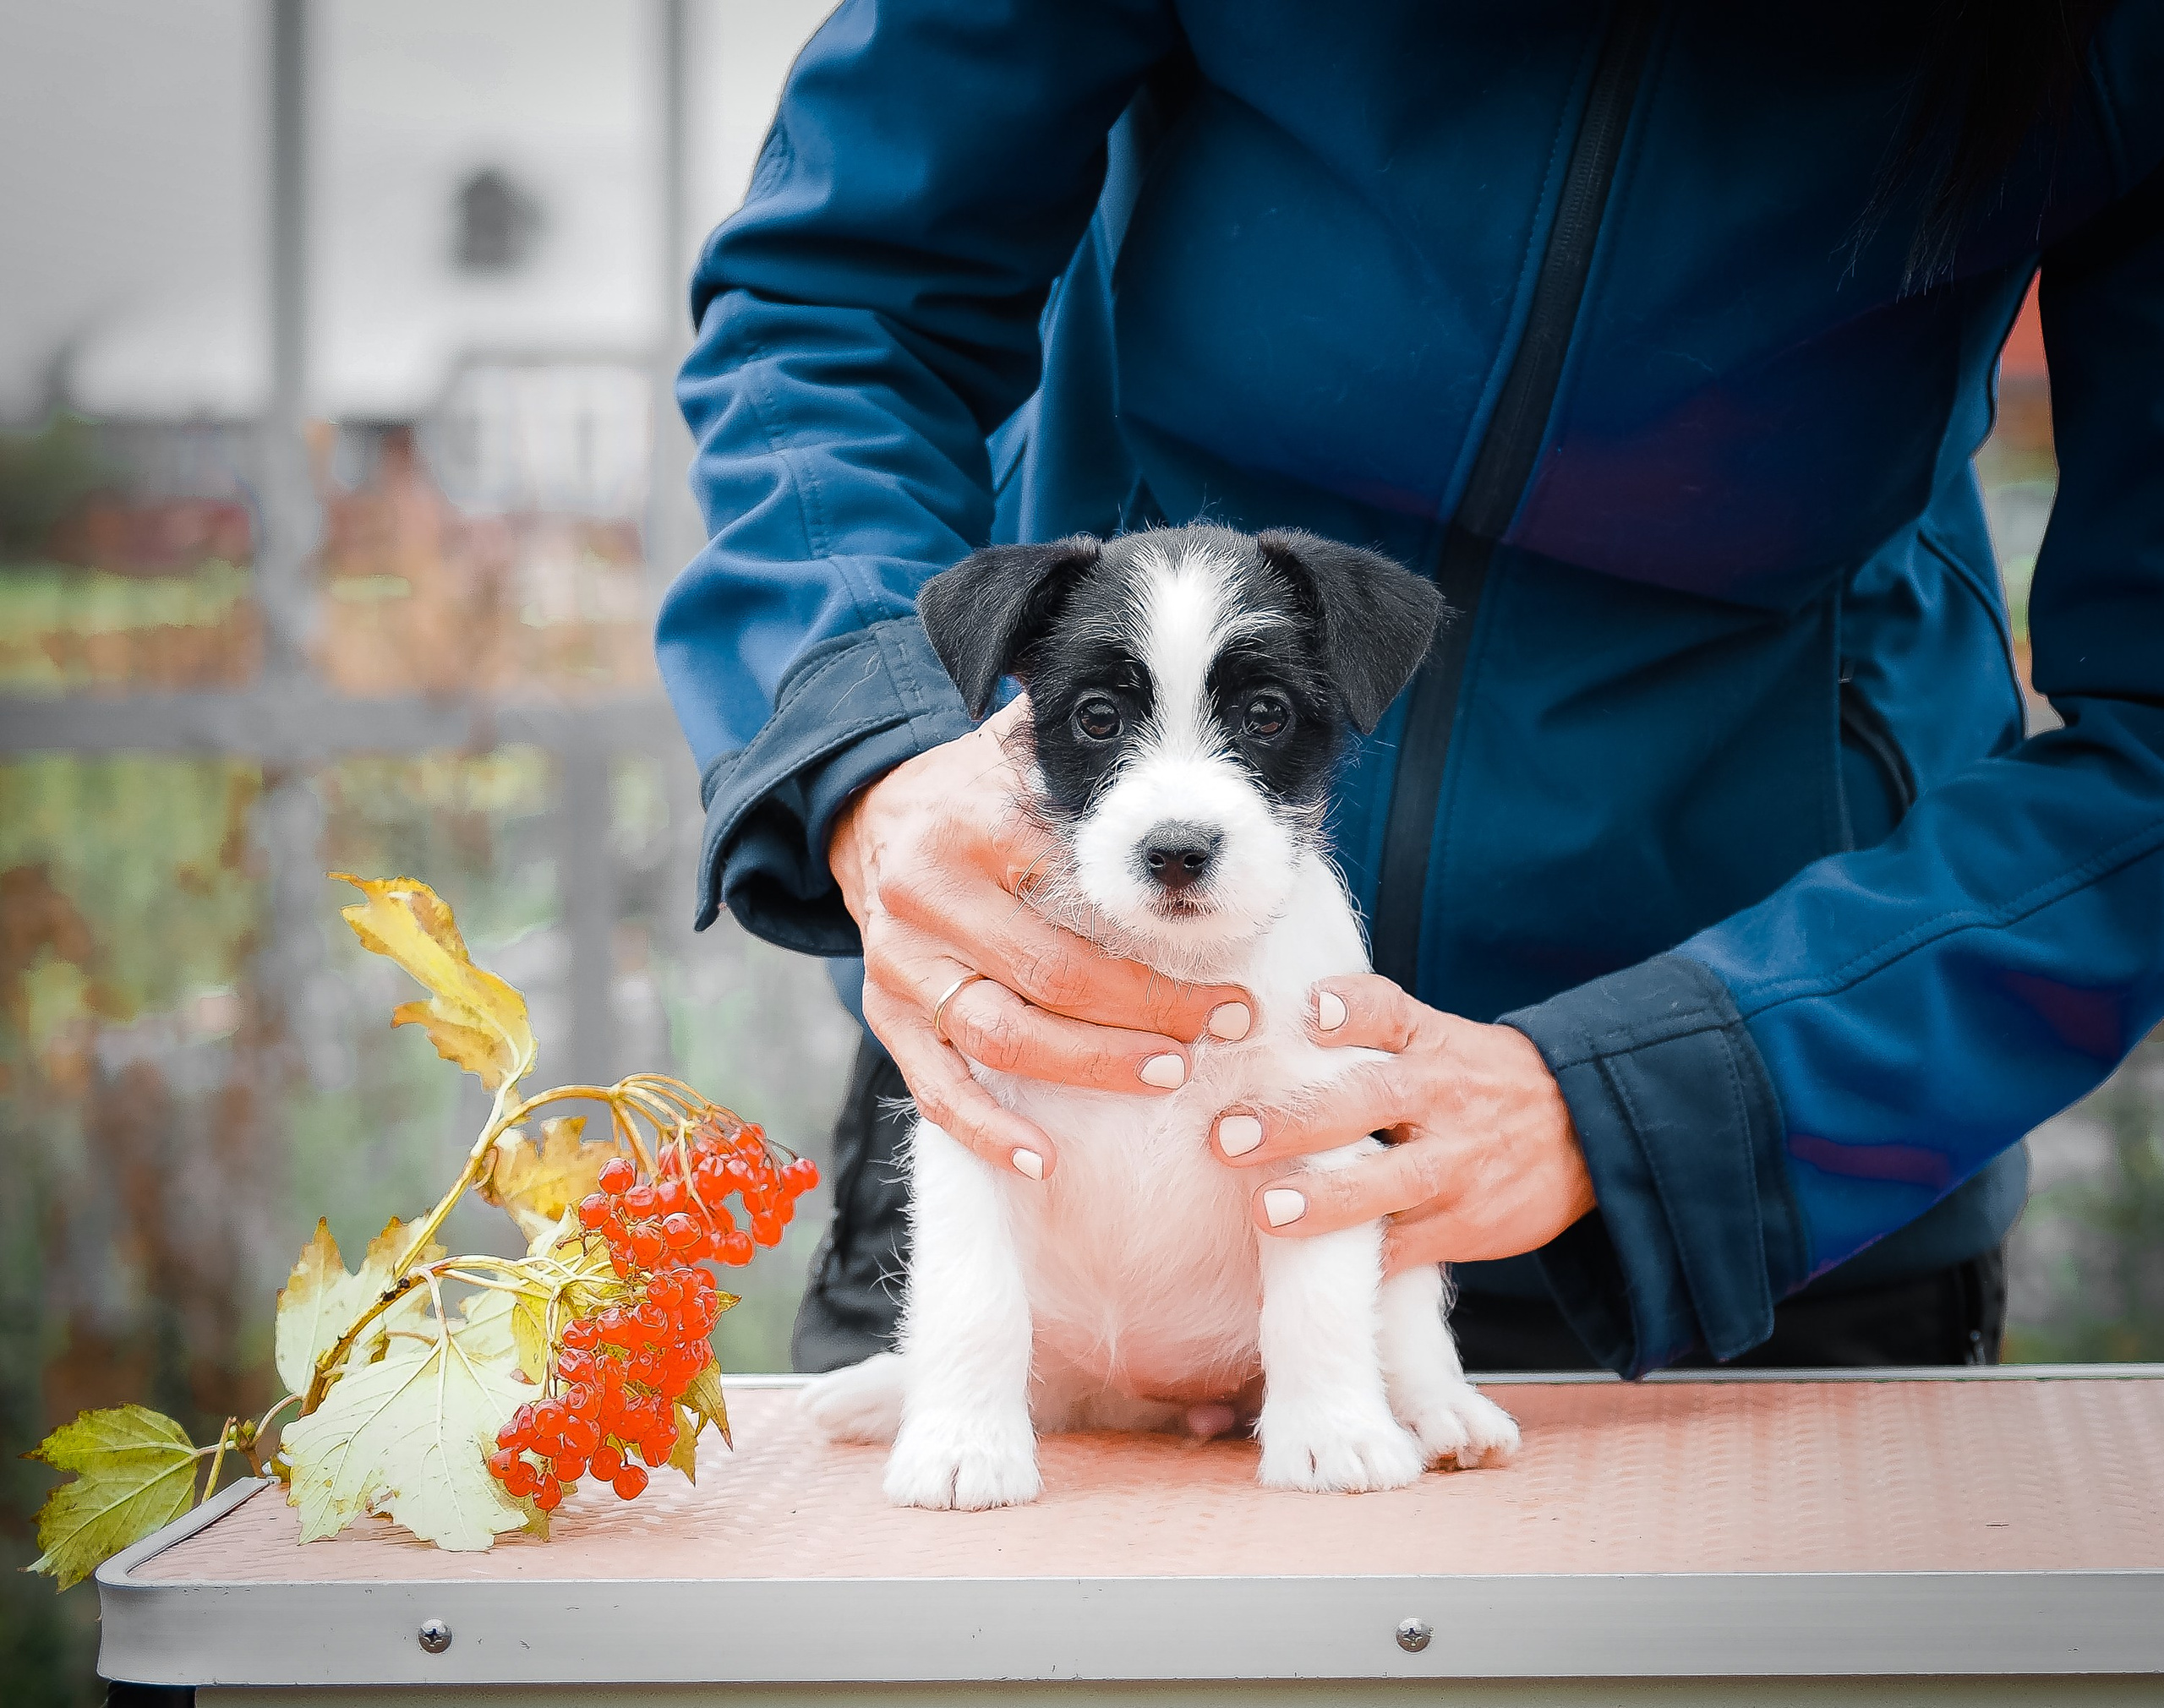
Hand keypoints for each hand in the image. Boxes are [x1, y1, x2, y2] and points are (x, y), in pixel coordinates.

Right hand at [828, 699, 1253, 1181]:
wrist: (865, 816)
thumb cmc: (978, 791)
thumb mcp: (1025, 751)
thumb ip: (1089, 760)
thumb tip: (1191, 759)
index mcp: (974, 825)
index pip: (1078, 895)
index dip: (1159, 939)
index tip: (1231, 972)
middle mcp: (928, 896)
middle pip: (1052, 974)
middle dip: (1148, 1011)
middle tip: (1221, 1029)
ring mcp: (902, 964)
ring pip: (1003, 1035)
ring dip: (1093, 1067)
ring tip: (1169, 1075)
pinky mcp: (885, 1015)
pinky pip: (935, 1087)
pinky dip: (988, 1130)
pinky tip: (1045, 1160)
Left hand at [1210, 974, 1593, 1270]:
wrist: (1583, 1131)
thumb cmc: (1480, 1080)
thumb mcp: (1439, 1036)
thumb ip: (1368, 1027)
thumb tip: (1277, 1022)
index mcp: (1430, 1042)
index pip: (1387, 1010)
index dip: (1347, 1009)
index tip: (1309, 1014)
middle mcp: (1443, 1097)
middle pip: (1372, 1099)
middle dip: (1300, 1120)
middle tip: (1231, 1137)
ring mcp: (1456, 1165)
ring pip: (1391, 1184)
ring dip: (1326, 1201)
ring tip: (1268, 1213)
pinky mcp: (1464, 1225)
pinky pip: (1402, 1249)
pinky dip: (1354, 1264)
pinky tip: (1299, 1277)